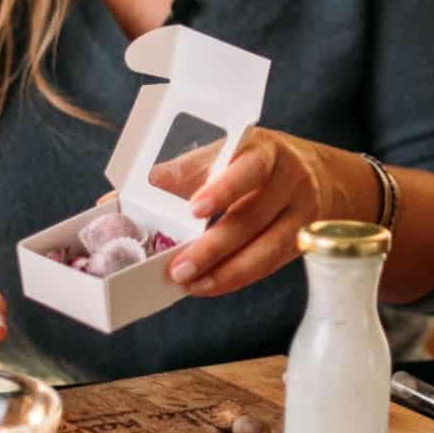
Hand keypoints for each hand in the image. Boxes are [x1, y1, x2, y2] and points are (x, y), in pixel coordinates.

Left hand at [147, 127, 374, 296]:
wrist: (321, 175)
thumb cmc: (251, 163)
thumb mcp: (221, 155)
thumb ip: (175, 175)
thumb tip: (112, 201)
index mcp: (261, 147)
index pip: (244, 166)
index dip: (221, 187)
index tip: (194, 207)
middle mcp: (287, 177)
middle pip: (252, 214)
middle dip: (213, 245)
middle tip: (177, 266)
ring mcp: (301, 210)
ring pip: (265, 245)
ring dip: (225, 269)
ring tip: (189, 283)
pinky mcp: (304, 239)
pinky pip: (271, 263)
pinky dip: (238, 277)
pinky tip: (210, 285)